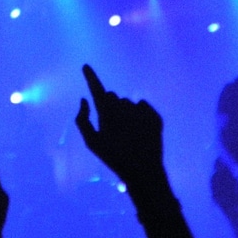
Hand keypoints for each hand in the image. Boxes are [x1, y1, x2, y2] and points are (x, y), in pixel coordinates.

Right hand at [75, 64, 163, 184]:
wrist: (143, 171)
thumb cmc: (113, 157)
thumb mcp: (91, 142)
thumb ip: (82, 120)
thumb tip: (84, 99)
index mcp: (107, 113)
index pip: (97, 89)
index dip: (90, 76)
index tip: (86, 66)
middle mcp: (125, 107)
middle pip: (112, 96)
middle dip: (110, 106)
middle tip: (112, 127)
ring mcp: (141, 111)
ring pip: (128, 103)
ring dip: (125, 113)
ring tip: (128, 134)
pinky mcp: (155, 116)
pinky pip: (143, 106)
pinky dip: (140, 114)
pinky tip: (140, 131)